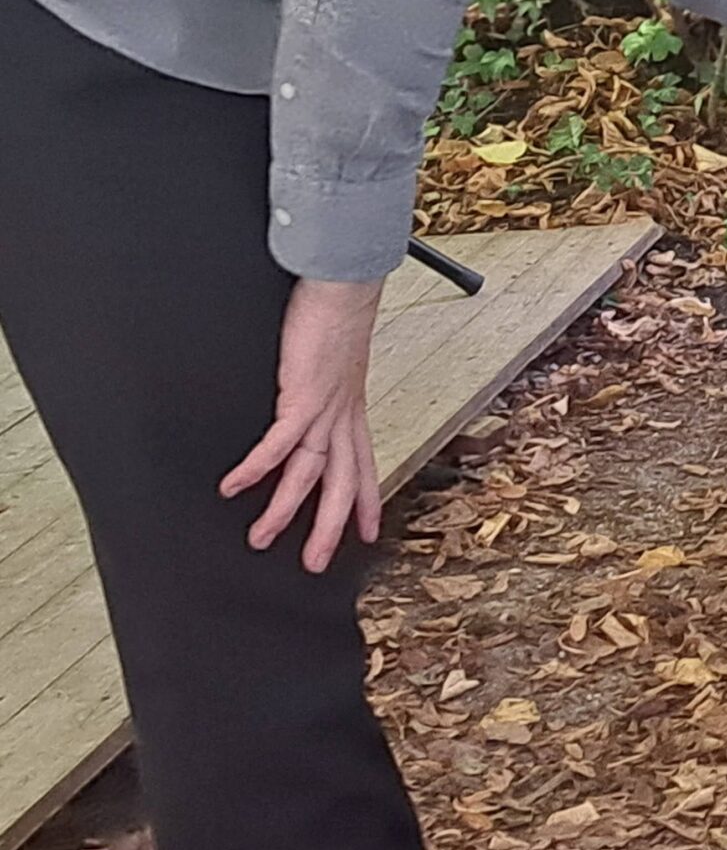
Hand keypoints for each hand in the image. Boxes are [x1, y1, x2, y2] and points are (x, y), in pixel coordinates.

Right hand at [221, 276, 385, 572]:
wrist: (343, 286)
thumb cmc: (335, 318)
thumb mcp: (332, 364)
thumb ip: (321, 389)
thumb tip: (307, 398)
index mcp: (351, 411)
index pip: (362, 466)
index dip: (365, 502)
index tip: (367, 534)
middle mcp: (343, 417)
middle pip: (338, 485)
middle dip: (327, 528)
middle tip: (314, 564)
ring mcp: (325, 409)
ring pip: (308, 474)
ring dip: (284, 510)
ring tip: (261, 538)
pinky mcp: (304, 396)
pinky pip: (278, 444)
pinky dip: (256, 468)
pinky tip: (236, 487)